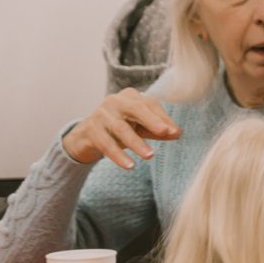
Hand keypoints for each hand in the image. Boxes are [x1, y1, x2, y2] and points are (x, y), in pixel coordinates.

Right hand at [64, 90, 181, 168]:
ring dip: (136, 142)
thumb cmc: (119, 128)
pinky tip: (129, 165)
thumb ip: (158, 130)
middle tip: (165, 133)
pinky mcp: (89, 129)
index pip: (149, 104)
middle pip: (135, 109)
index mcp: (130, 97)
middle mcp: (114, 101)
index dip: (162, 118)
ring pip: (120, 128)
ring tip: (150, 156)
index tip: (175, 132)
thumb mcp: (140, 128)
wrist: (86, 137)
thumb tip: (177, 133)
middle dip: (151, 121)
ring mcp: (100, 114)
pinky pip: (105, 143)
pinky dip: (118, 155)